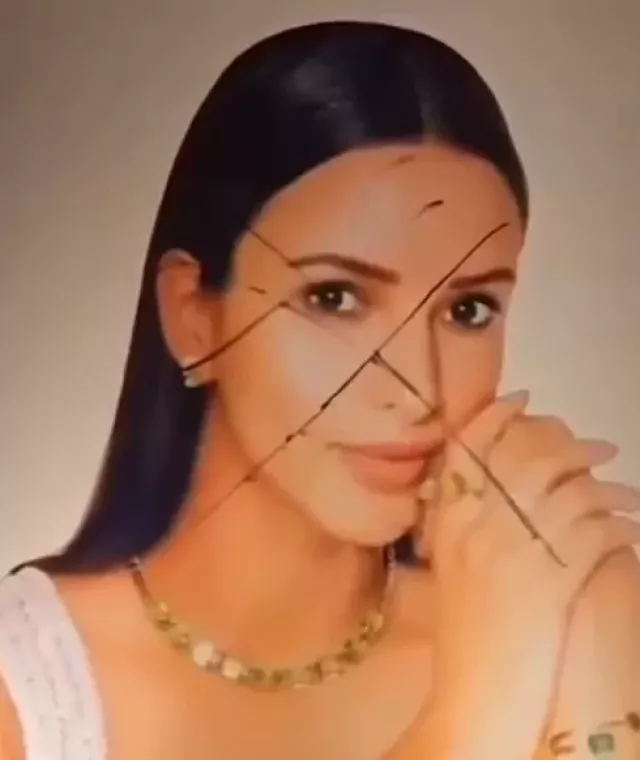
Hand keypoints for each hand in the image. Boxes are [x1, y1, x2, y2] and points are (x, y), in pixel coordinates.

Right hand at [419, 392, 639, 759]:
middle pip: (528, 456)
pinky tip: (627, 529)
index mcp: (446, 519)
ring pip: (570, 488)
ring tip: (623, 491)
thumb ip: (465, 514)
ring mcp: (514, 550)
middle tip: (599, 449)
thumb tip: (504, 469)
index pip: (467, 446)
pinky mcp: (553, 579)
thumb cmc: (466, 626)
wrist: (479, 689)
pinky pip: (596, 530)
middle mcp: (476, 525)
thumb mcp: (452, 562)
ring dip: (607, 484)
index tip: (524, 401)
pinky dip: (619, 523)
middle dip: (570, 443)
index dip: (498, 416)